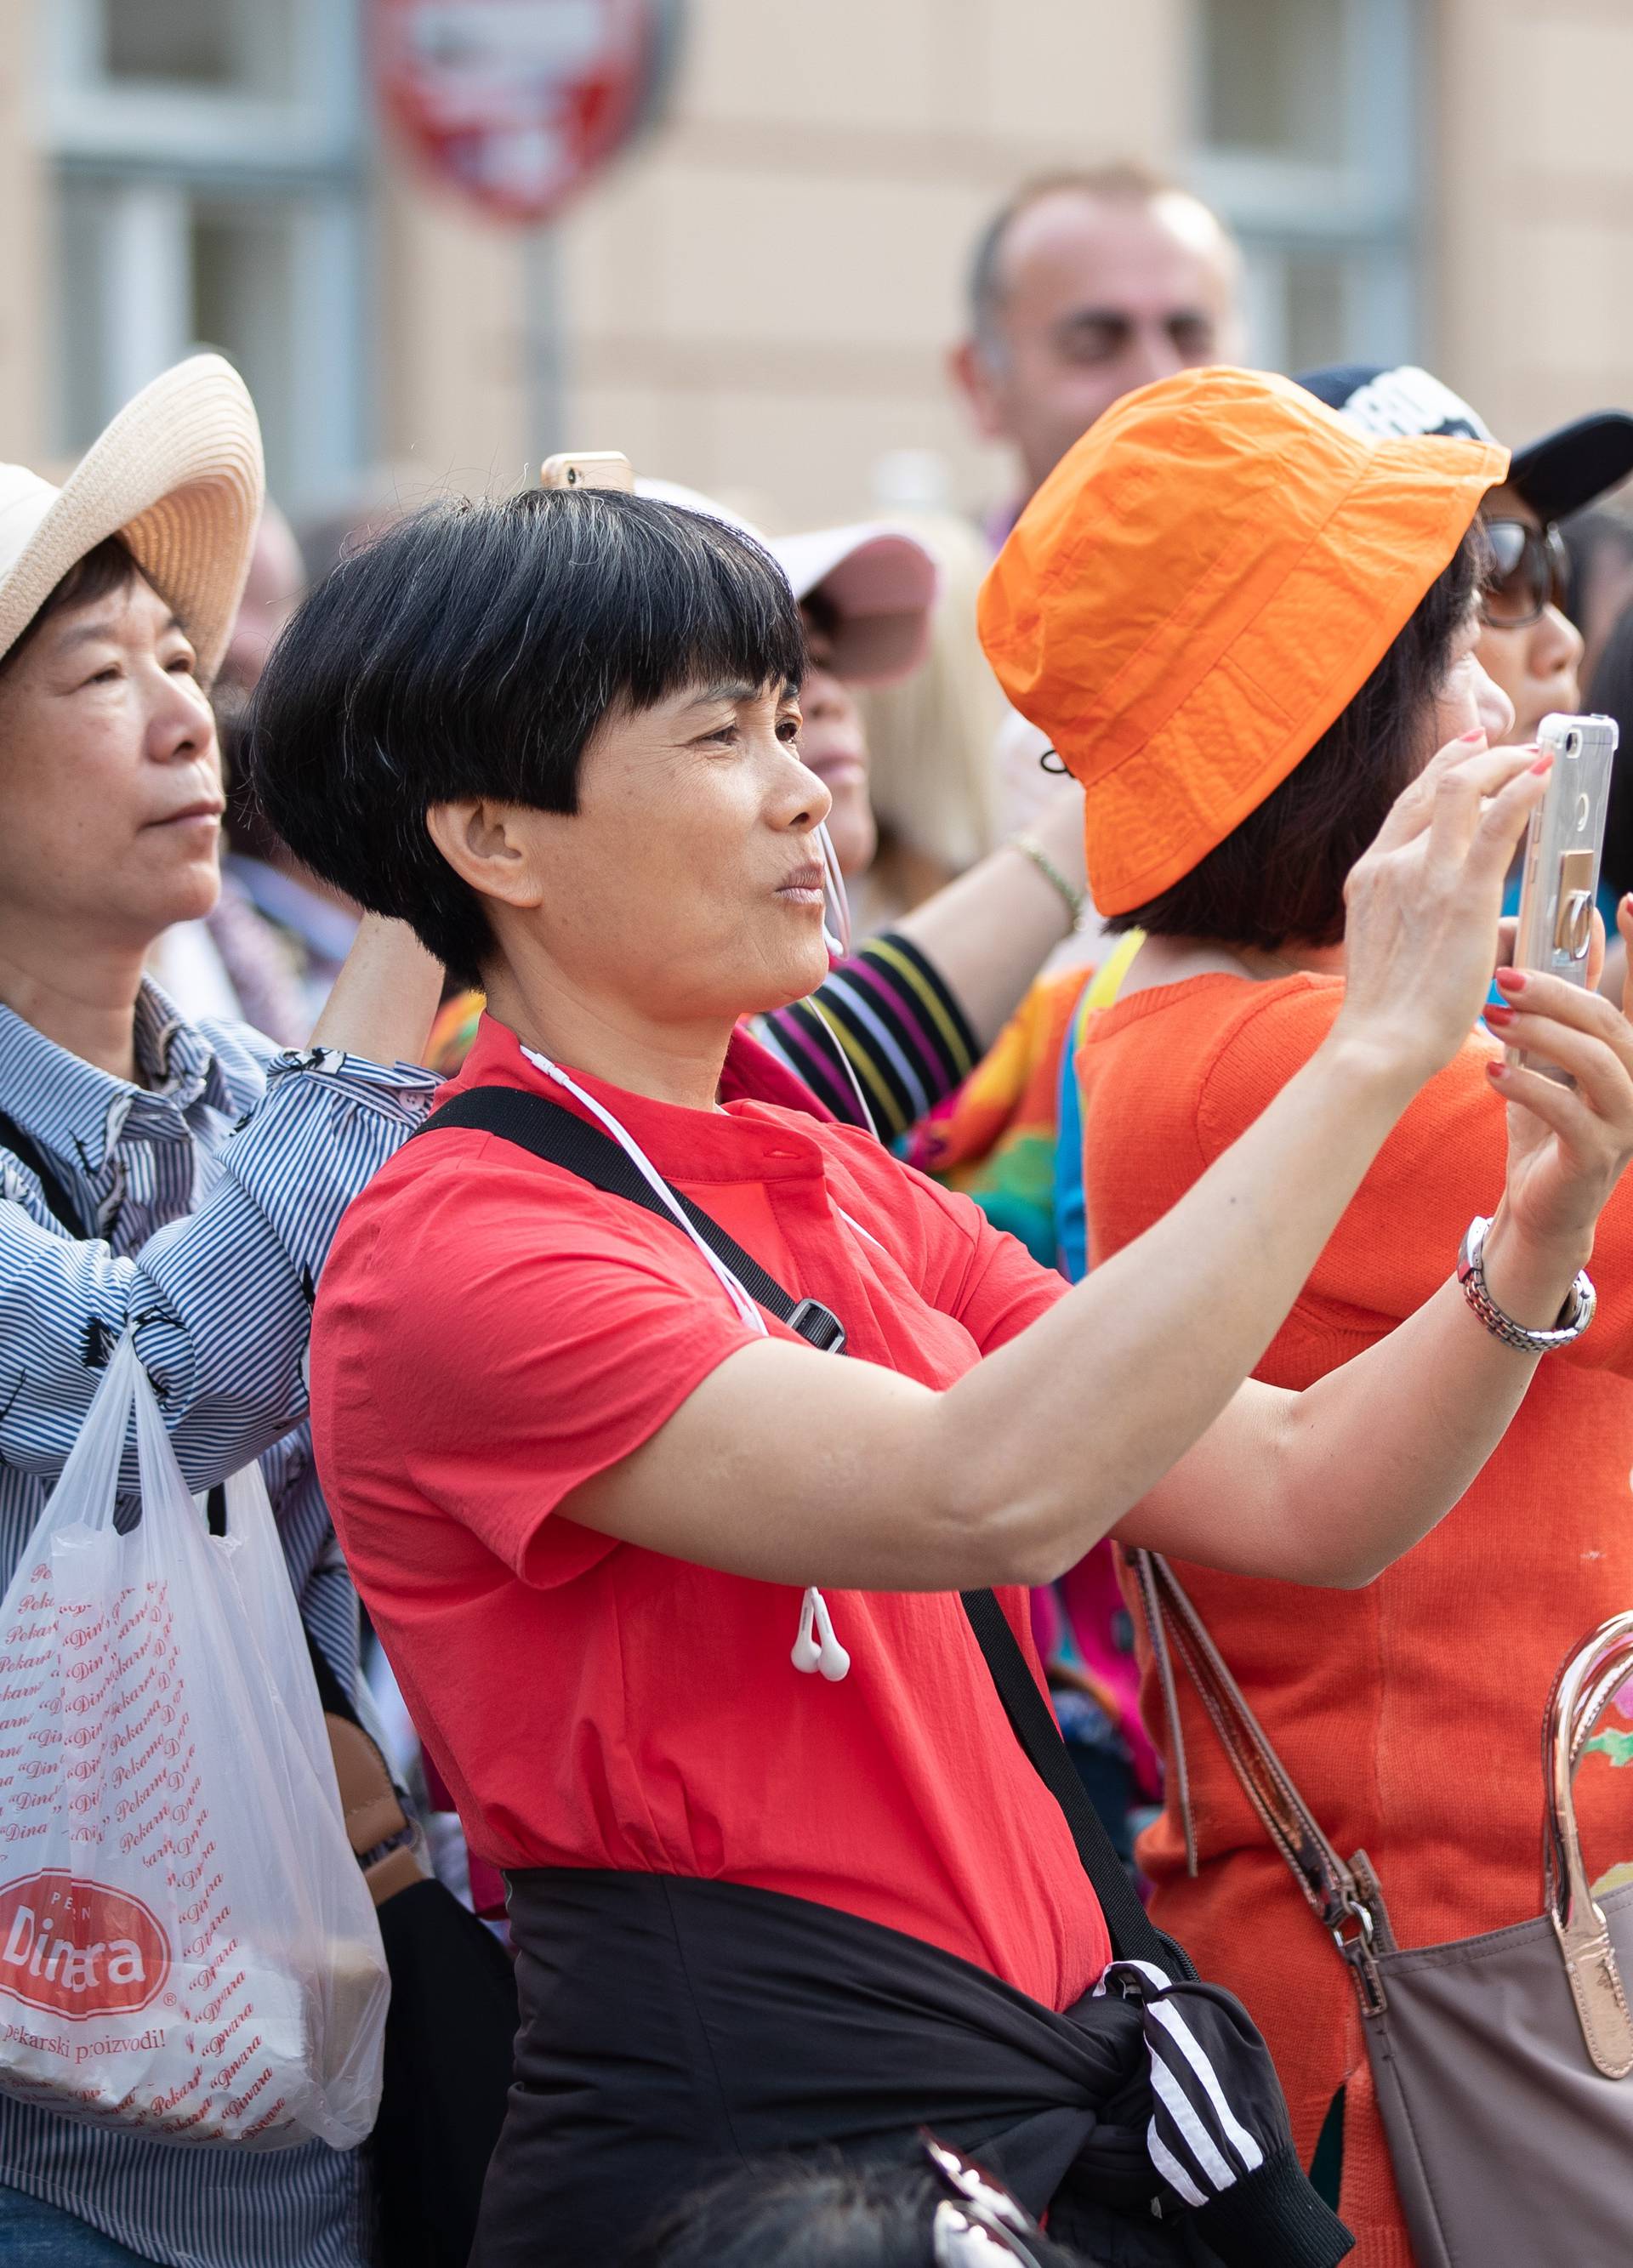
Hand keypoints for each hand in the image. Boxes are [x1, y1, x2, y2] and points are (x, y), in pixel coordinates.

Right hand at [1334, 731, 1549, 1088]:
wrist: (1378, 1044)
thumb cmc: (1389, 1016)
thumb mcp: (1391, 950)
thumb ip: (1429, 921)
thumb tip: (1489, 924)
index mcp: (1369, 877)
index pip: (1409, 803)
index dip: (1443, 765)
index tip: (1473, 747)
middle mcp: (1390, 865)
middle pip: (1437, 786)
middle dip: (1480, 758)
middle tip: (1516, 750)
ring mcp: (1422, 876)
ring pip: (1465, 790)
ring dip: (1506, 765)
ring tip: (1537, 760)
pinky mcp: (1461, 896)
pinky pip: (1497, 824)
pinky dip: (1522, 791)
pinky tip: (1543, 776)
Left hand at [1481, 897, 1632, 1287]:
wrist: (1538, 1205)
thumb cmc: (1543, 1125)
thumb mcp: (1546, 1062)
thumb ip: (1549, 1016)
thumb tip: (1528, 952)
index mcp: (1627, 1053)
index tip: (1627, 902)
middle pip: (1610, 1020)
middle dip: (1559, 991)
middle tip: (1506, 976)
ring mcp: (1624, 1120)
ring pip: (1596, 1061)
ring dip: (1541, 1034)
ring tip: (1494, 1019)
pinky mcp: (1596, 1154)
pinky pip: (1568, 1111)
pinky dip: (1528, 1088)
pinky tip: (1494, 1074)